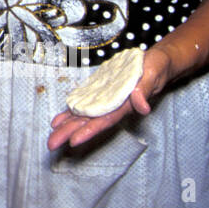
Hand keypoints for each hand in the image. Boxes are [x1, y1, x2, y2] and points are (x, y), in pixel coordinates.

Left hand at [46, 46, 172, 150]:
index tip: (73, 141)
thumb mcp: (153, 75)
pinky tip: (61, 119)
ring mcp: (107, 101)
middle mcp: (114, 106)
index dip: (89, 131)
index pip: (105, 120)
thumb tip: (142, 107)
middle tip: (51, 144)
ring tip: (52, 134)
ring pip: (84, 115)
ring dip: (68, 125)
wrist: (157, 62)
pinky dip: (72, 112)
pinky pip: (85, 105)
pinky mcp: (103, 94)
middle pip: (89, 122)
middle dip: (70, 133)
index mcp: (125, 104)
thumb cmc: (156, 68)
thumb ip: (145, 90)